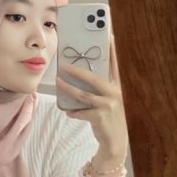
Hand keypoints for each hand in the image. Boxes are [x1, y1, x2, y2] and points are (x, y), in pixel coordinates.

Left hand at [56, 34, 127, 165]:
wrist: (115, 142)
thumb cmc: (110, 116)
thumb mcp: (110, 100)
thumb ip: (100, 88)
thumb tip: (80, 75)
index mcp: (118, 86)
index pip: (115, 64)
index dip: (112, 50)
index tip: (109, 35)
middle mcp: (115, 94)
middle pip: (93, 78)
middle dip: (77, 71)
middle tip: (64, 65)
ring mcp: (109, 106)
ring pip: (84, 95)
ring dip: (68, 89)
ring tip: (58, 83)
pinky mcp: (100, 117)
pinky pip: (81, 111)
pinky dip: (73, 111)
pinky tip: (68, 111)